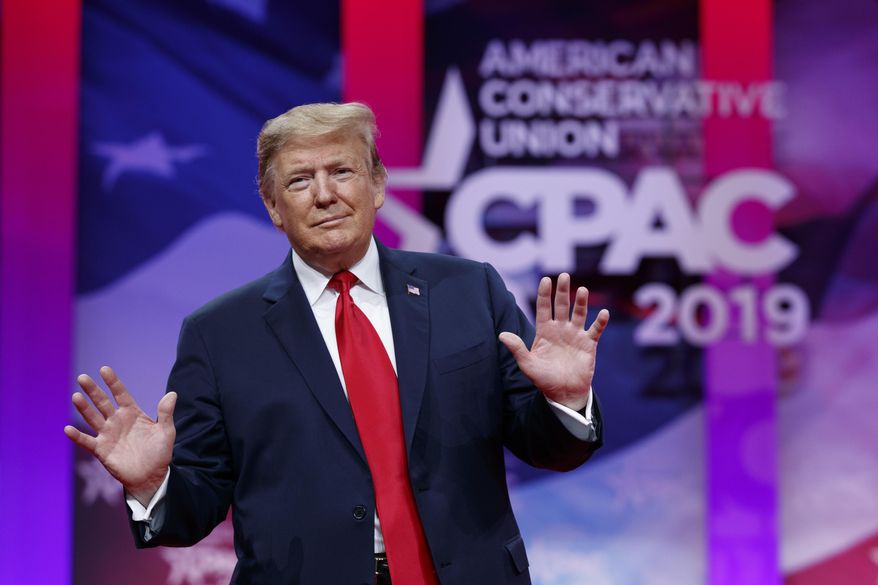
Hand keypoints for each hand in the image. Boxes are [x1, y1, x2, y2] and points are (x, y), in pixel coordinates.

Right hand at [64, 366, 176, 505]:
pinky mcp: (101, 450)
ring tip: (76, 396)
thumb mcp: (166, 432)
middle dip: (93, 390)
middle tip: (82, 377)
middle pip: (103, 402)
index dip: (113, 382)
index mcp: (133, 414)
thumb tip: (173, 394)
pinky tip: (68, 429)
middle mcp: (118, 421)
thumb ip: (166, 413)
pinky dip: (77, 436)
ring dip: (84, 408)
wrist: (152, 477)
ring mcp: (108, 435)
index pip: (121, 394)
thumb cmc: (160, 453)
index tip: (104, 369)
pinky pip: (87, 441)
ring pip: (93, 418)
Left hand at [499, 273, 608, 411]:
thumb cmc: (544, 380)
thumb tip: (501, 335)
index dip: (544, 294)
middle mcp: (560, 329)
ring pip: (579, 313)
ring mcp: (575, 335)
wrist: (564, 394)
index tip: (545, 280)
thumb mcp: (528, 365)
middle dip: (563, 291)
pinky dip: (600, 321)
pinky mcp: (588, 344)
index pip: (544, 308)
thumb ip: (517, 349)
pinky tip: (603, 313)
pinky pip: (595, 330)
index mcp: (544, 332)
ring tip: (582, 290)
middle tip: (565, 276)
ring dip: (581, 302)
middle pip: (561, 306)